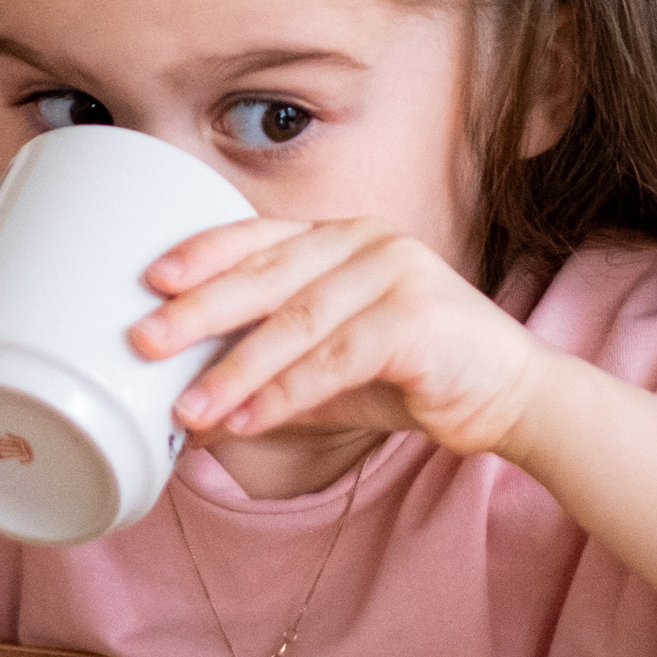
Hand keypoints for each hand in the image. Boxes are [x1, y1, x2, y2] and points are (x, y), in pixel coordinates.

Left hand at [133, 215, 537, 463]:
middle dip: (198, 311)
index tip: (151, 280)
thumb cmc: (416, 375)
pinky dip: (284, 393)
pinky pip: (334, 359)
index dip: (203, 254)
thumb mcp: (330, 370)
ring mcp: (396, 273)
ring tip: (188, 408)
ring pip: (295, 322)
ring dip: (234, 369)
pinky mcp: (418, 318)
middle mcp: (366, 242)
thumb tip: (190, 408)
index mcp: (341, 238)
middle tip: (144, 341)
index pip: (259, 236)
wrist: (513, 395)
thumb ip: (271, 373)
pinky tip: (245, 420)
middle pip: (265, 274)